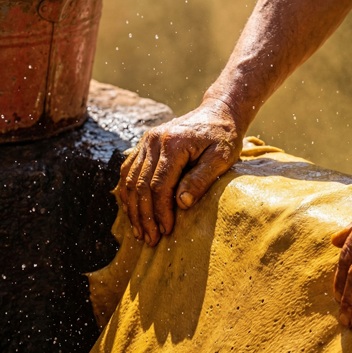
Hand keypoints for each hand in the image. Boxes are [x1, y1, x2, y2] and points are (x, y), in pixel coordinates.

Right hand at [119, 99, 244, 245]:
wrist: (218, 113)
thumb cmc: (223, 137)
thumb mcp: (221, 158)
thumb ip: (201, 179)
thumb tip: (181, 203)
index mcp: (173, 143)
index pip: (159, 185)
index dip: (160, 211)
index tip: (166, 231)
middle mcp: (153, 141)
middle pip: (140, 185)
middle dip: (145, 216)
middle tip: (151, 240)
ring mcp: (146, 142)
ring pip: (130, 181)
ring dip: (133, 209)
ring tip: (140, 232)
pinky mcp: (144, 145)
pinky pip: (128, 172)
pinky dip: (128, 195)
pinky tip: (133, 213)